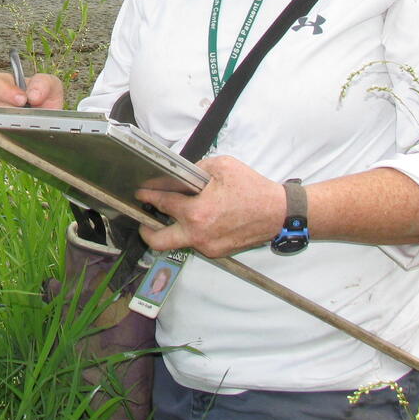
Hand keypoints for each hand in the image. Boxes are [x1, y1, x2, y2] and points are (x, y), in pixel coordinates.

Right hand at [0, 72, 63, 151]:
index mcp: (3, 84)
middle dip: (1, 109)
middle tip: (17, 118)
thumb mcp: (51, 86)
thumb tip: (32, 95)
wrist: (49, 124)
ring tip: (1, 133)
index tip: (22, 100)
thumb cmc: (45, 101)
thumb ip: (44, 84)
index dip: (5, 91)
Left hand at [135, 155, 285, 258]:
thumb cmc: (253, 189)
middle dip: (146, 231)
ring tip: (174, 214)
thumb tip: (180, 176)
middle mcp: (199, 234)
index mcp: (197, 212)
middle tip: (144, 220)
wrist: (278, 213)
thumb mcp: (221, 167)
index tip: (140, 192)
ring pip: (178, 242)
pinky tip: (197, 218)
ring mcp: (208, 246)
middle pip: (158, 241)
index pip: (162, 203)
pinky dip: (191, 232)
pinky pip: (196, 243)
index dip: (147, 195)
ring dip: (172, 230)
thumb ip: (195, 169)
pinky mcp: (218, 251)